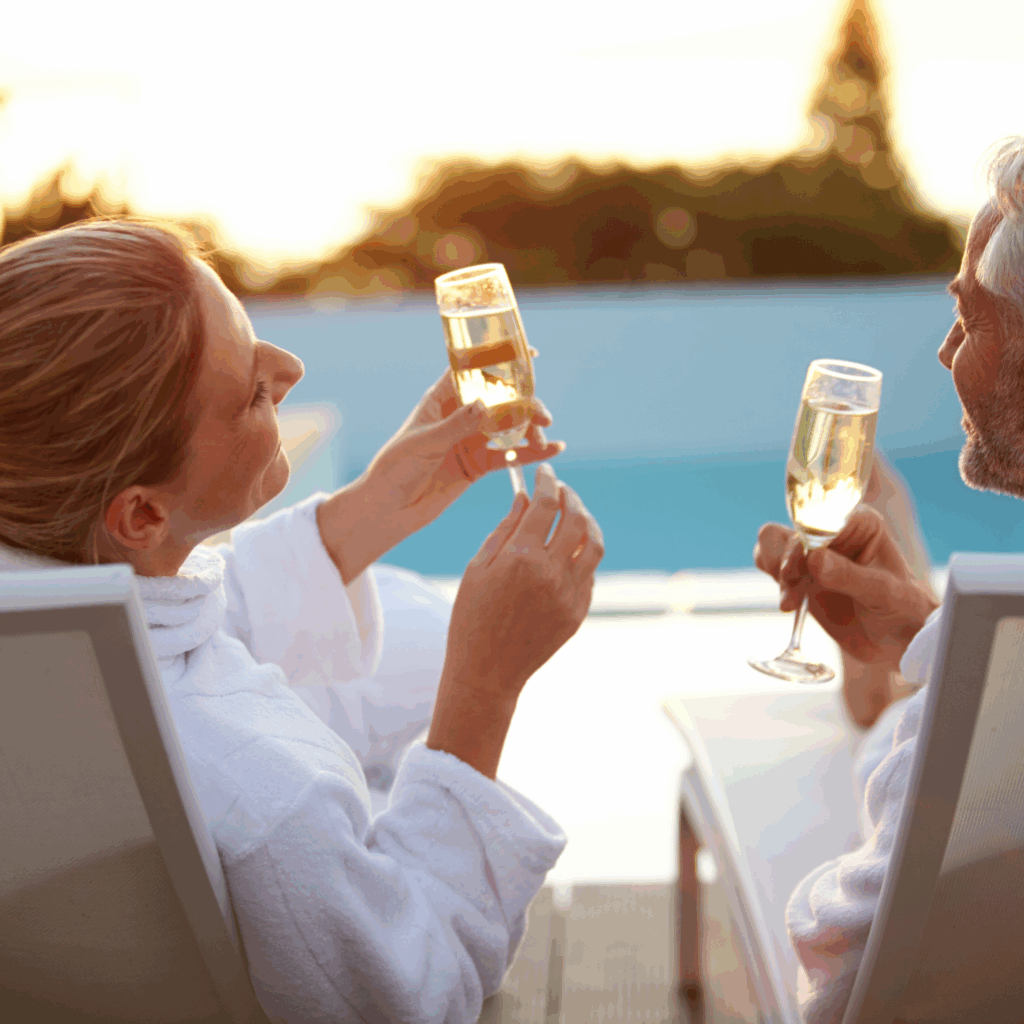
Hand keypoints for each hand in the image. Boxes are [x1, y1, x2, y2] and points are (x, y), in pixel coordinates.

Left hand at [316, 370, 563, 582]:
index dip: (500, 360)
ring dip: (530, 428)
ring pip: (510, 426)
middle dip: (525, 403)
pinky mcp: (479, 463)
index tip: (529, 355)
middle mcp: (459, 415)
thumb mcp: (425, 443)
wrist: (389, 508)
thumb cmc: (395, 468)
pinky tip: (554, 449)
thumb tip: (486, 404)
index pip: (472, 371)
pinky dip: (531, 453)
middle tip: (542, 416)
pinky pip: (510, 455)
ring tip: (545, 438)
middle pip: (500, 399)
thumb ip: (457, 425)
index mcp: (441, 399)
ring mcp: (471, 439)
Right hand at [427, 464, 603, 776]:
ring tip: (575, 514)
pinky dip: (584, 554)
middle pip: (577, 518)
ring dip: (587, 522)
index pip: (545, 504)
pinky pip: (591, 573)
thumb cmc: (472, 617)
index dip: (547, 482)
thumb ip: (505, 529)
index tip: (544, 473)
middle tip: (562, 490)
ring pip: (595, 544)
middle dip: (571, 497)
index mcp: (520, 558)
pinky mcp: (579, 612)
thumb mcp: (477, 568)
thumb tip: (524, 498)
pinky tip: (570, 550)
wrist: (487, 671)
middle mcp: (551, 573)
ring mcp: (570, 594)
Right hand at [754, 506, 938, 669]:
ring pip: (772, 543)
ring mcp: (813, 555)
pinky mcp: (801, 575)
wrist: (899, 642)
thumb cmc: (904, 611)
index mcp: (859, 524)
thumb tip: (813, 559)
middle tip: (792, 586)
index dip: (803, 541)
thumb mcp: (883, 594)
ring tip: (791, 601)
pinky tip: (790, 604)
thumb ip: (849, 575)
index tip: (801, 568)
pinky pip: (771, 566)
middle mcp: (832, 534)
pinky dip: (774, 583)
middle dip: (783, 558)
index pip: (818, 520)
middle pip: (787, 528)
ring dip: (775, 570)